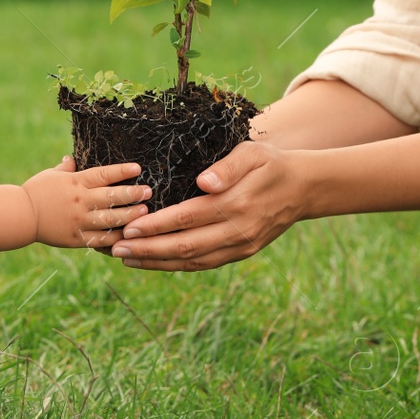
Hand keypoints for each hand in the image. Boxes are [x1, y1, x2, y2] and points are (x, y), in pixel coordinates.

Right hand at [21, 157, 152, 248]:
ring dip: (130, 216)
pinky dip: (116, 239)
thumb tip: (72, 159)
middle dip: (133, 194)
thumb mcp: (51, 175)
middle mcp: (81, 201)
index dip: (122, 171)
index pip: (103, 174)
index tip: (138, 168)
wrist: (21, 216)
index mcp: (76, 182)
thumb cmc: (36, 191)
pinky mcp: (77, 238)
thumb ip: (65, 168)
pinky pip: (101, 240)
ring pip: (110, 220)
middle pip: (112, 197)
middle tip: (149, 192)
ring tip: (145, 212)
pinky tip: (129, 236)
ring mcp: (80, 221)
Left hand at [109, 142, 304, 270]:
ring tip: (126, 259)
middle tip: (115, 248)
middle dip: (147, 249)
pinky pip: (203, 264)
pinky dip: (175, 266)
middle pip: (184, 247)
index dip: (156, 226)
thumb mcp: (253, 153)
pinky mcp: (240, 253)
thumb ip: (228, 166)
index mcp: (237, 204)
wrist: (304, 189)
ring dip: (156, 262)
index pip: (187, 218)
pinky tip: (153, 262)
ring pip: (191, 261)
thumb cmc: (271, 164)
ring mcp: (240, 246)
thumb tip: (205, 182)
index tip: (128, 227)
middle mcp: (237, 231)